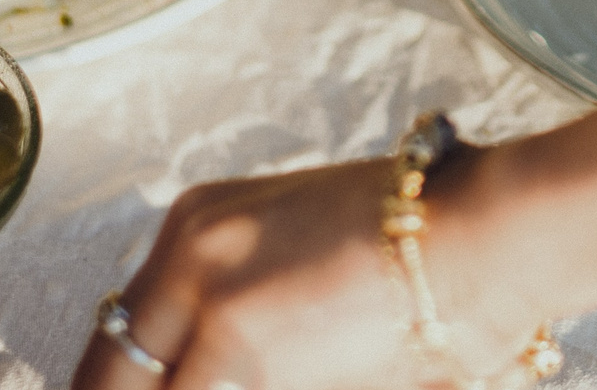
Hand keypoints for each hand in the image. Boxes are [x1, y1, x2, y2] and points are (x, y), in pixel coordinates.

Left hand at [72, 152, 546, 389]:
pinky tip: (263, 383)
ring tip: (252, 377)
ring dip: (180, 388)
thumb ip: (242, 302)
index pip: (120, 335)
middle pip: (111, 366)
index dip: (117, 386)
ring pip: (155, 383)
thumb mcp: (305, 249)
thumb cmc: (424, 247)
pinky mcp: (235, 340)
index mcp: (198, 224)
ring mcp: (204, 294)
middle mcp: (187, 249)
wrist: (485, 232)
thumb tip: (212, 363)